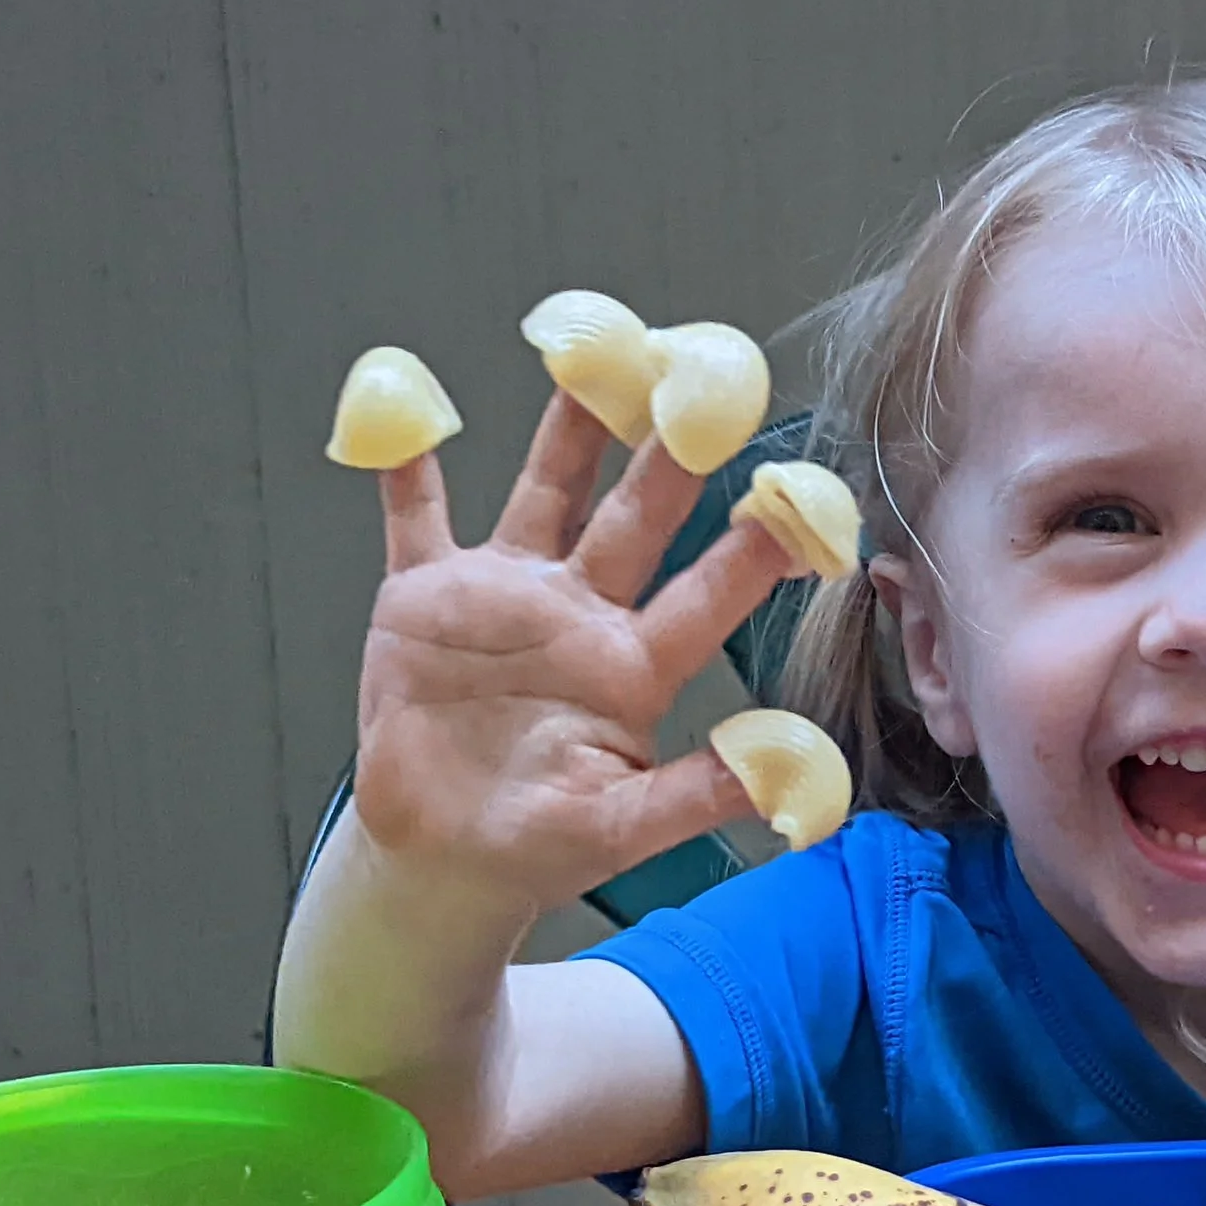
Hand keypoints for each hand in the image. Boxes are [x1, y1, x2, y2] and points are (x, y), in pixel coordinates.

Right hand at [352, 391, 798, 923]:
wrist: (440, 859)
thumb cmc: (538, 849)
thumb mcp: (622, 829)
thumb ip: (699, 795)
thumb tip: (793, 773)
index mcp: (635, 667)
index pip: (708, 594)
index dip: (755, 547)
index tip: (801, 497)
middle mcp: (582, 614)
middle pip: (637, 517)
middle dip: (670, 450)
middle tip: (708, 376)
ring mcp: (506, 596)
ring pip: (547, 490)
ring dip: (570, 425)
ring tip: (597, 346)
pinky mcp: (426, 598)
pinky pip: (414, 513)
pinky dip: (405, 458)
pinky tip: (404, 395)